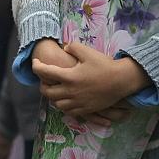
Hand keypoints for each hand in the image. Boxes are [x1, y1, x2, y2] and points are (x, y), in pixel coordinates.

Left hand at [33, 42, 149, 118]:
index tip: (35, 63)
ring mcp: (78, 102)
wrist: (122, 80)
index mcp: (70, 77)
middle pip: (48, 92)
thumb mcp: (88, 52)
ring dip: (53, 97)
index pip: (45, 72)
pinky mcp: (86, 109)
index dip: (36, 66)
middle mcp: (71, 92)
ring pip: (57, 104)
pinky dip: (64, 106)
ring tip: (54, 90)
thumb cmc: (105, 65)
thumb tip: (64, 47)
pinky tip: (66, 100)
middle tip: (43, 79)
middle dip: (42, 85)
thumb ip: (73, 47)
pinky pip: (69, 111)